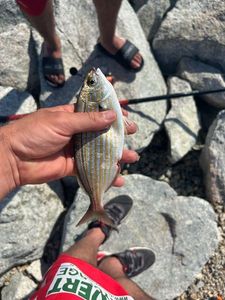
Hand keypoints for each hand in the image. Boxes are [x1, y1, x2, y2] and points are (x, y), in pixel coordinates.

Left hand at [0, 104, 137, 198]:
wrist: (14, 159)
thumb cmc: (34, 133)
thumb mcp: (62, 122)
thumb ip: (87, 121)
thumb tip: (111, 116)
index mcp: (72, 116)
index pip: (97, 113)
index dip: (113, 116)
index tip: (128, 119)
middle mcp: (76, 132)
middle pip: (102, 134)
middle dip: (118, 137)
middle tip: (134, 137)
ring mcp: (76, 150)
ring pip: (100, 152)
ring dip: (116, 156)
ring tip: (132, 158)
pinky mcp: (73, 167)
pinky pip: (92, 170)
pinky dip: (105, 175)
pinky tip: (118, 178)